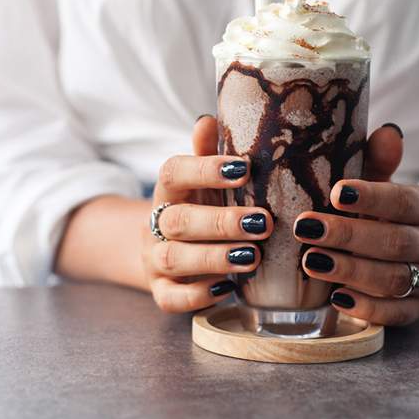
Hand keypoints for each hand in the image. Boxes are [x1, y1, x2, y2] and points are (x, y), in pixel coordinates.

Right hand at [143, 116, 273, 312]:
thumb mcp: (203, 180)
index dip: (205, 169)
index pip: (173, 173)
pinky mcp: (161, 291)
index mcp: (169, 190)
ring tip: (253, 257)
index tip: (244, 167)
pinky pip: (171, 299)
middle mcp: (156, 224)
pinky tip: (228, 288)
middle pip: (177, 221)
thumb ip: (208, 152)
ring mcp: (155, 259)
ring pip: (174, 259)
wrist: (164, 248)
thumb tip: (209, 119)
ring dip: (214, 258)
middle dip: (221, 222)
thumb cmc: (198, 206)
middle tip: (263, 223)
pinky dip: (198, 295)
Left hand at [294, 124, 418, 325]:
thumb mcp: (379, 183)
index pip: (404, 201)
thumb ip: (378, 160)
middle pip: (395, 243)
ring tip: (312, 261)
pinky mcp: (418, 308)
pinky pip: (396, 313)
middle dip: (349, 236)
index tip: (336, 192)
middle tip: (306, 228)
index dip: (372, 197)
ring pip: (394, 279)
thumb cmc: (380, 212)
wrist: (411, 253)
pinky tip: (336, 298)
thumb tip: (388, 131)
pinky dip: (367, 307)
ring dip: (351, 271)